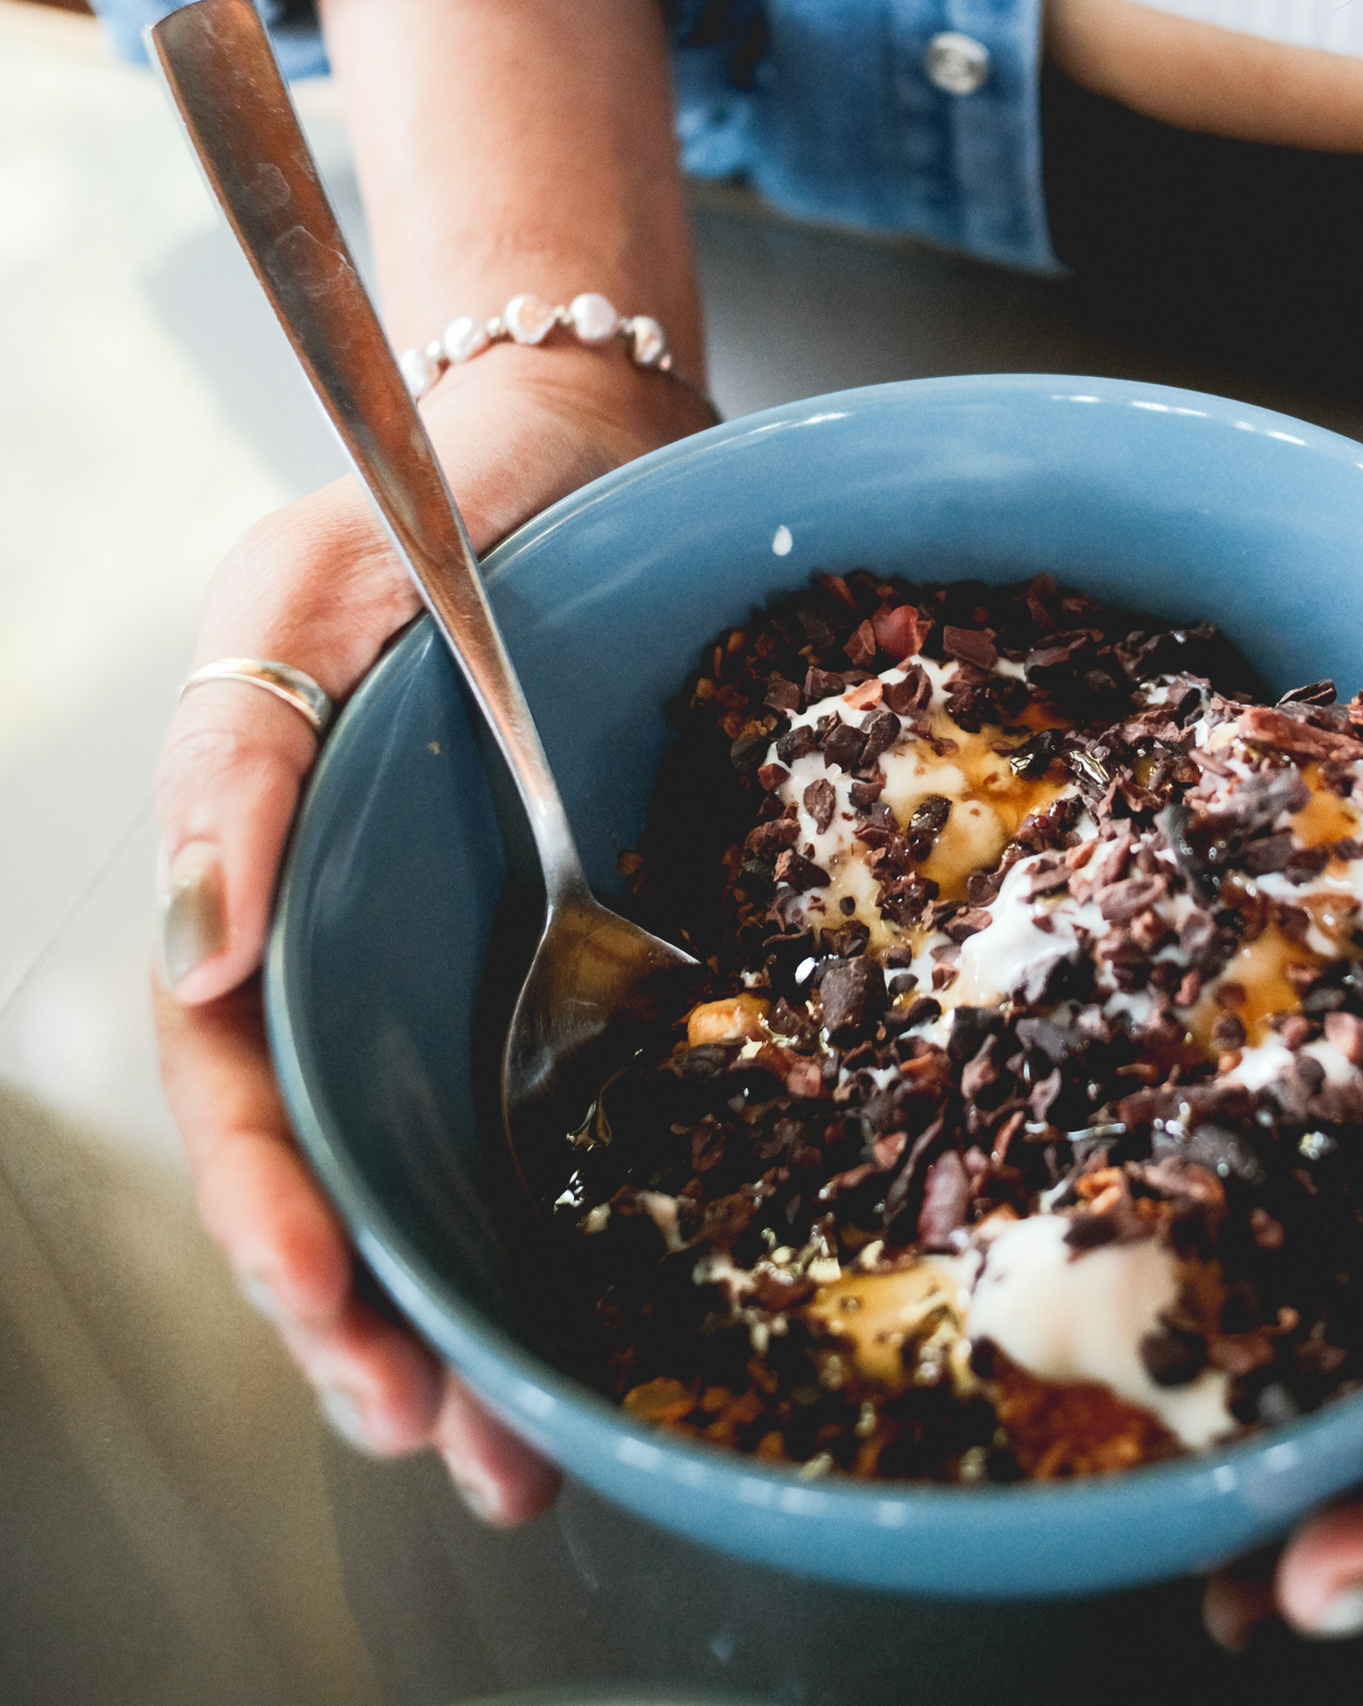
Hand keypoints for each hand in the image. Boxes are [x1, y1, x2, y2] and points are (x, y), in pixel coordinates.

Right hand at [154, 352, 708, 1519]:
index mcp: (269, 901)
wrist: (577, 457)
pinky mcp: (576, 939)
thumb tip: (195, 966)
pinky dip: (584, 1204)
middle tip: (452, 1445)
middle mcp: (364, 954)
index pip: (245, 1095)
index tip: (336, 1318)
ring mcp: (469, 956)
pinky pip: (570, 1089)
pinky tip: (621, 1302)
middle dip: (379, 1324)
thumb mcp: (290, 603)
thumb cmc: (411, 516)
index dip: (277, 1218)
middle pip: (348, 1171)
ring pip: (453, 1165)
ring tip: (528, 1451)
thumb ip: (228, 767)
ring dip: (480, 1311)